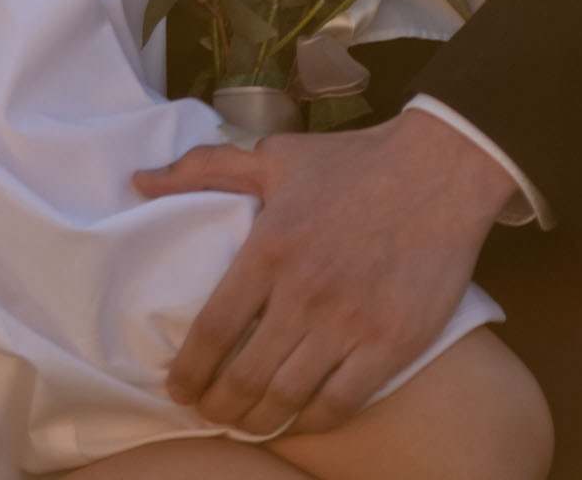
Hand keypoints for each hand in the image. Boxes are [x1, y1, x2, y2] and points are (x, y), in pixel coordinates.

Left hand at [136, 111, 515, 437]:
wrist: (440, 169)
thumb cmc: (353, 163)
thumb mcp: (275, 157)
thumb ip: (205, 169)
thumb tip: (141, 181)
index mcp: (270, 246)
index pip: (214, 328)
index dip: (189, 370)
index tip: (177, 389)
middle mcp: (305, 291)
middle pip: (245, 375)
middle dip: (217, 405)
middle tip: (207, 413)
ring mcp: (350, 322)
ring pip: (287, 396)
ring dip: (256, 419)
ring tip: (244, 423)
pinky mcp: (391, 343)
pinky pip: (340, 403)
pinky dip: (311, 422)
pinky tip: (296, 420)